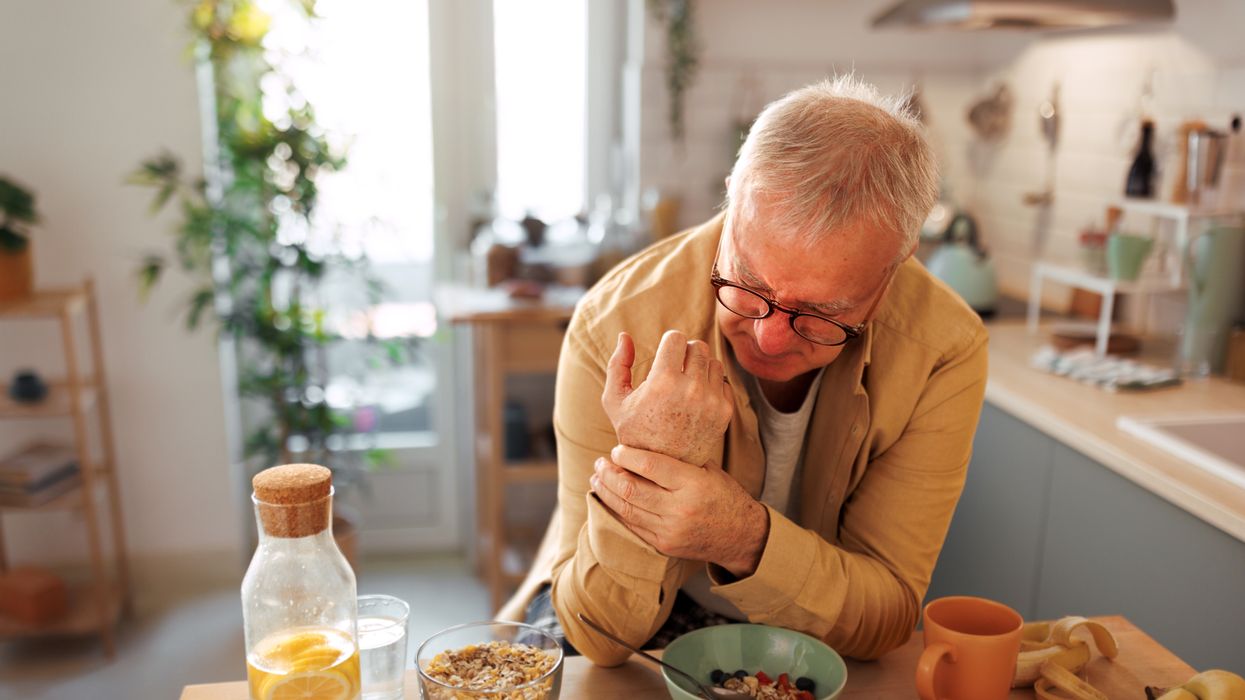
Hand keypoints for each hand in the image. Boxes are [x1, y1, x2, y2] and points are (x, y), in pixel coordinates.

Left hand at [590, 444, 768, 576]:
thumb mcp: (708, 469)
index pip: (650, 466)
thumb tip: (644, 440)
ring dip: (606, 492)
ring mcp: (670, 530)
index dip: (627, 456)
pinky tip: (608, 497)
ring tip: (597, 478)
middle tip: (599, 462)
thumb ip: (679, 458)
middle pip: (631, 489)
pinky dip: (616, 510)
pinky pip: (632, 525)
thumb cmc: (723, 494)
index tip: (616, 449)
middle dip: (609, 473)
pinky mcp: (663, 545)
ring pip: (626, 509)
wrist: (741, 535)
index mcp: (693, 484)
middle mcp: (680, 508)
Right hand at [601, 330, 732, 466]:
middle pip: (697, 346)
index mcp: (663, 382)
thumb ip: (617, 365)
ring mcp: (711, 401)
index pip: (676, 337)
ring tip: (685, 382)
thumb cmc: (635, 433)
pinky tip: (696, 398)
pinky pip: (723, 381)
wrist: (662, 469)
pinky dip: (711, 384)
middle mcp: (691, 390)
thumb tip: (624, 335)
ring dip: (700, 367)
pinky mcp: (725, 412)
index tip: (663, 357)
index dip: (668, 344)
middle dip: (685, 353)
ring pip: (713, 361)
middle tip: (674, 369)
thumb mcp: (614, 401)